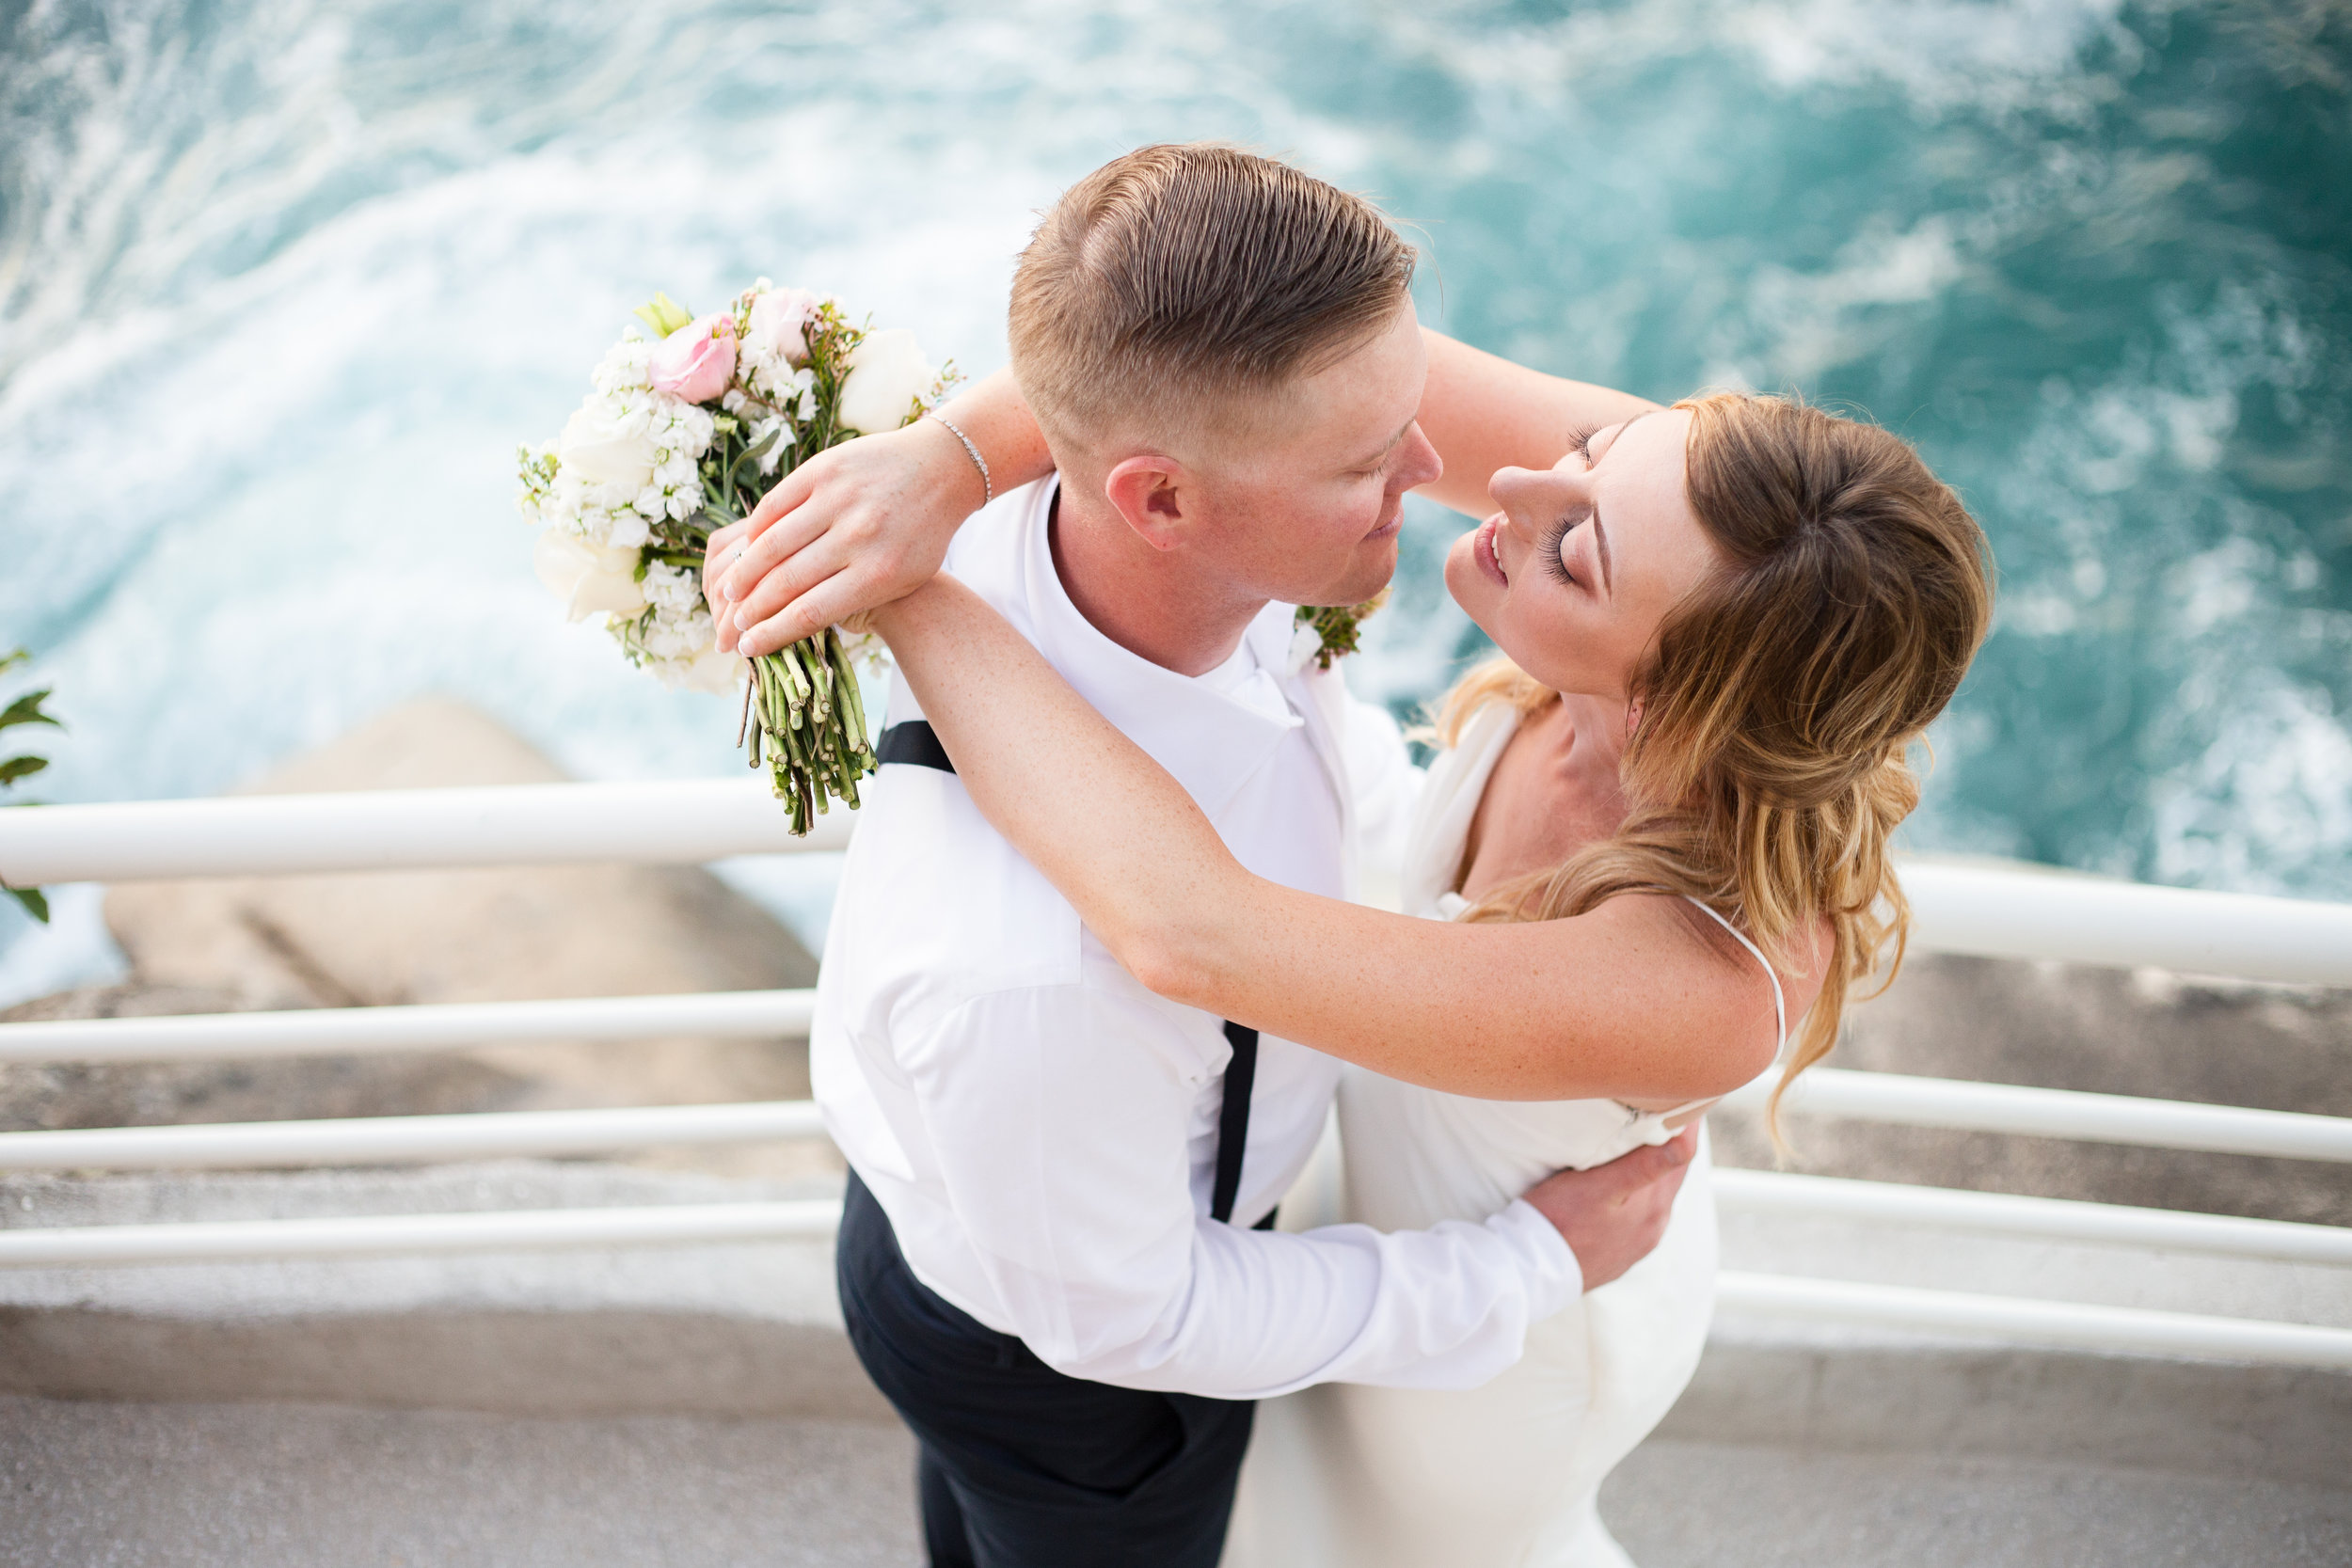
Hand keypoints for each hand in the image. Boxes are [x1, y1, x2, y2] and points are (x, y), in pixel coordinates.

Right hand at [705, 416, 979, 657]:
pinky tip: (746, 549)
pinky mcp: (823, 470)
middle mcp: (856, 537)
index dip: (771, 634)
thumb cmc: (922, 536)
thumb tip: (796, 625)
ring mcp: (838, 499)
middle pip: (785, 582)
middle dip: (750, 610)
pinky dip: (754, 530)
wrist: (942, 469)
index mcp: (878, 574)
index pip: (810, 613)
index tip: (749, 648)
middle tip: (732, 625)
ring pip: (772, 544)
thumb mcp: (903, 579)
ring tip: (729, 593)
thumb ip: (856, 602)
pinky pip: (774, 505)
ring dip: (743, 573)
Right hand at [1518, 1124, 1697, 1291]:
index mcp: (1655, 1209)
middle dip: (1666, 1144)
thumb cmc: (1559, 1221)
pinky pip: (1635, 1213)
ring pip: (1651, 1194)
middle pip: (1668, 1175)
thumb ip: (1644, 1167)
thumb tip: (1688, 1143)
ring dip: (1649, 1168)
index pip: (1680, 1157)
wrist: (1528, 1271)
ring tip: (1637, 1140)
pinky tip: (1618, 1184)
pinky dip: (1634, 1191)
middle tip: (1657, 1108)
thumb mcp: (1600, 1186)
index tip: (1677, 1097)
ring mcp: (1636, 1243)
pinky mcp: (1617, 1252)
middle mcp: (1652, 1228)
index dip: (1680, 1127)